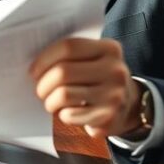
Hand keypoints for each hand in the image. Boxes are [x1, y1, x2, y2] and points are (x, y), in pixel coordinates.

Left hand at [28, 38, 142, 138]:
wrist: (130, 105)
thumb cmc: (99, 78)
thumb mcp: (95, 59)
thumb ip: (71, 55)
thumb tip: (34, 65)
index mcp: (109, 49)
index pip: (68, 47)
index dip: (44, 59)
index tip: (33, 71)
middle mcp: (115, 70)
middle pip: (63, 72)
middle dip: (43, 84)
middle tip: (40, 90)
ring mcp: (114, 94)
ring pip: (63, 95)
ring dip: (50, 101)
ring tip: (51, 102)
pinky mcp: (109, 117)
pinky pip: (70, 115)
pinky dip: (62, 115)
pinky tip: (67, 113)